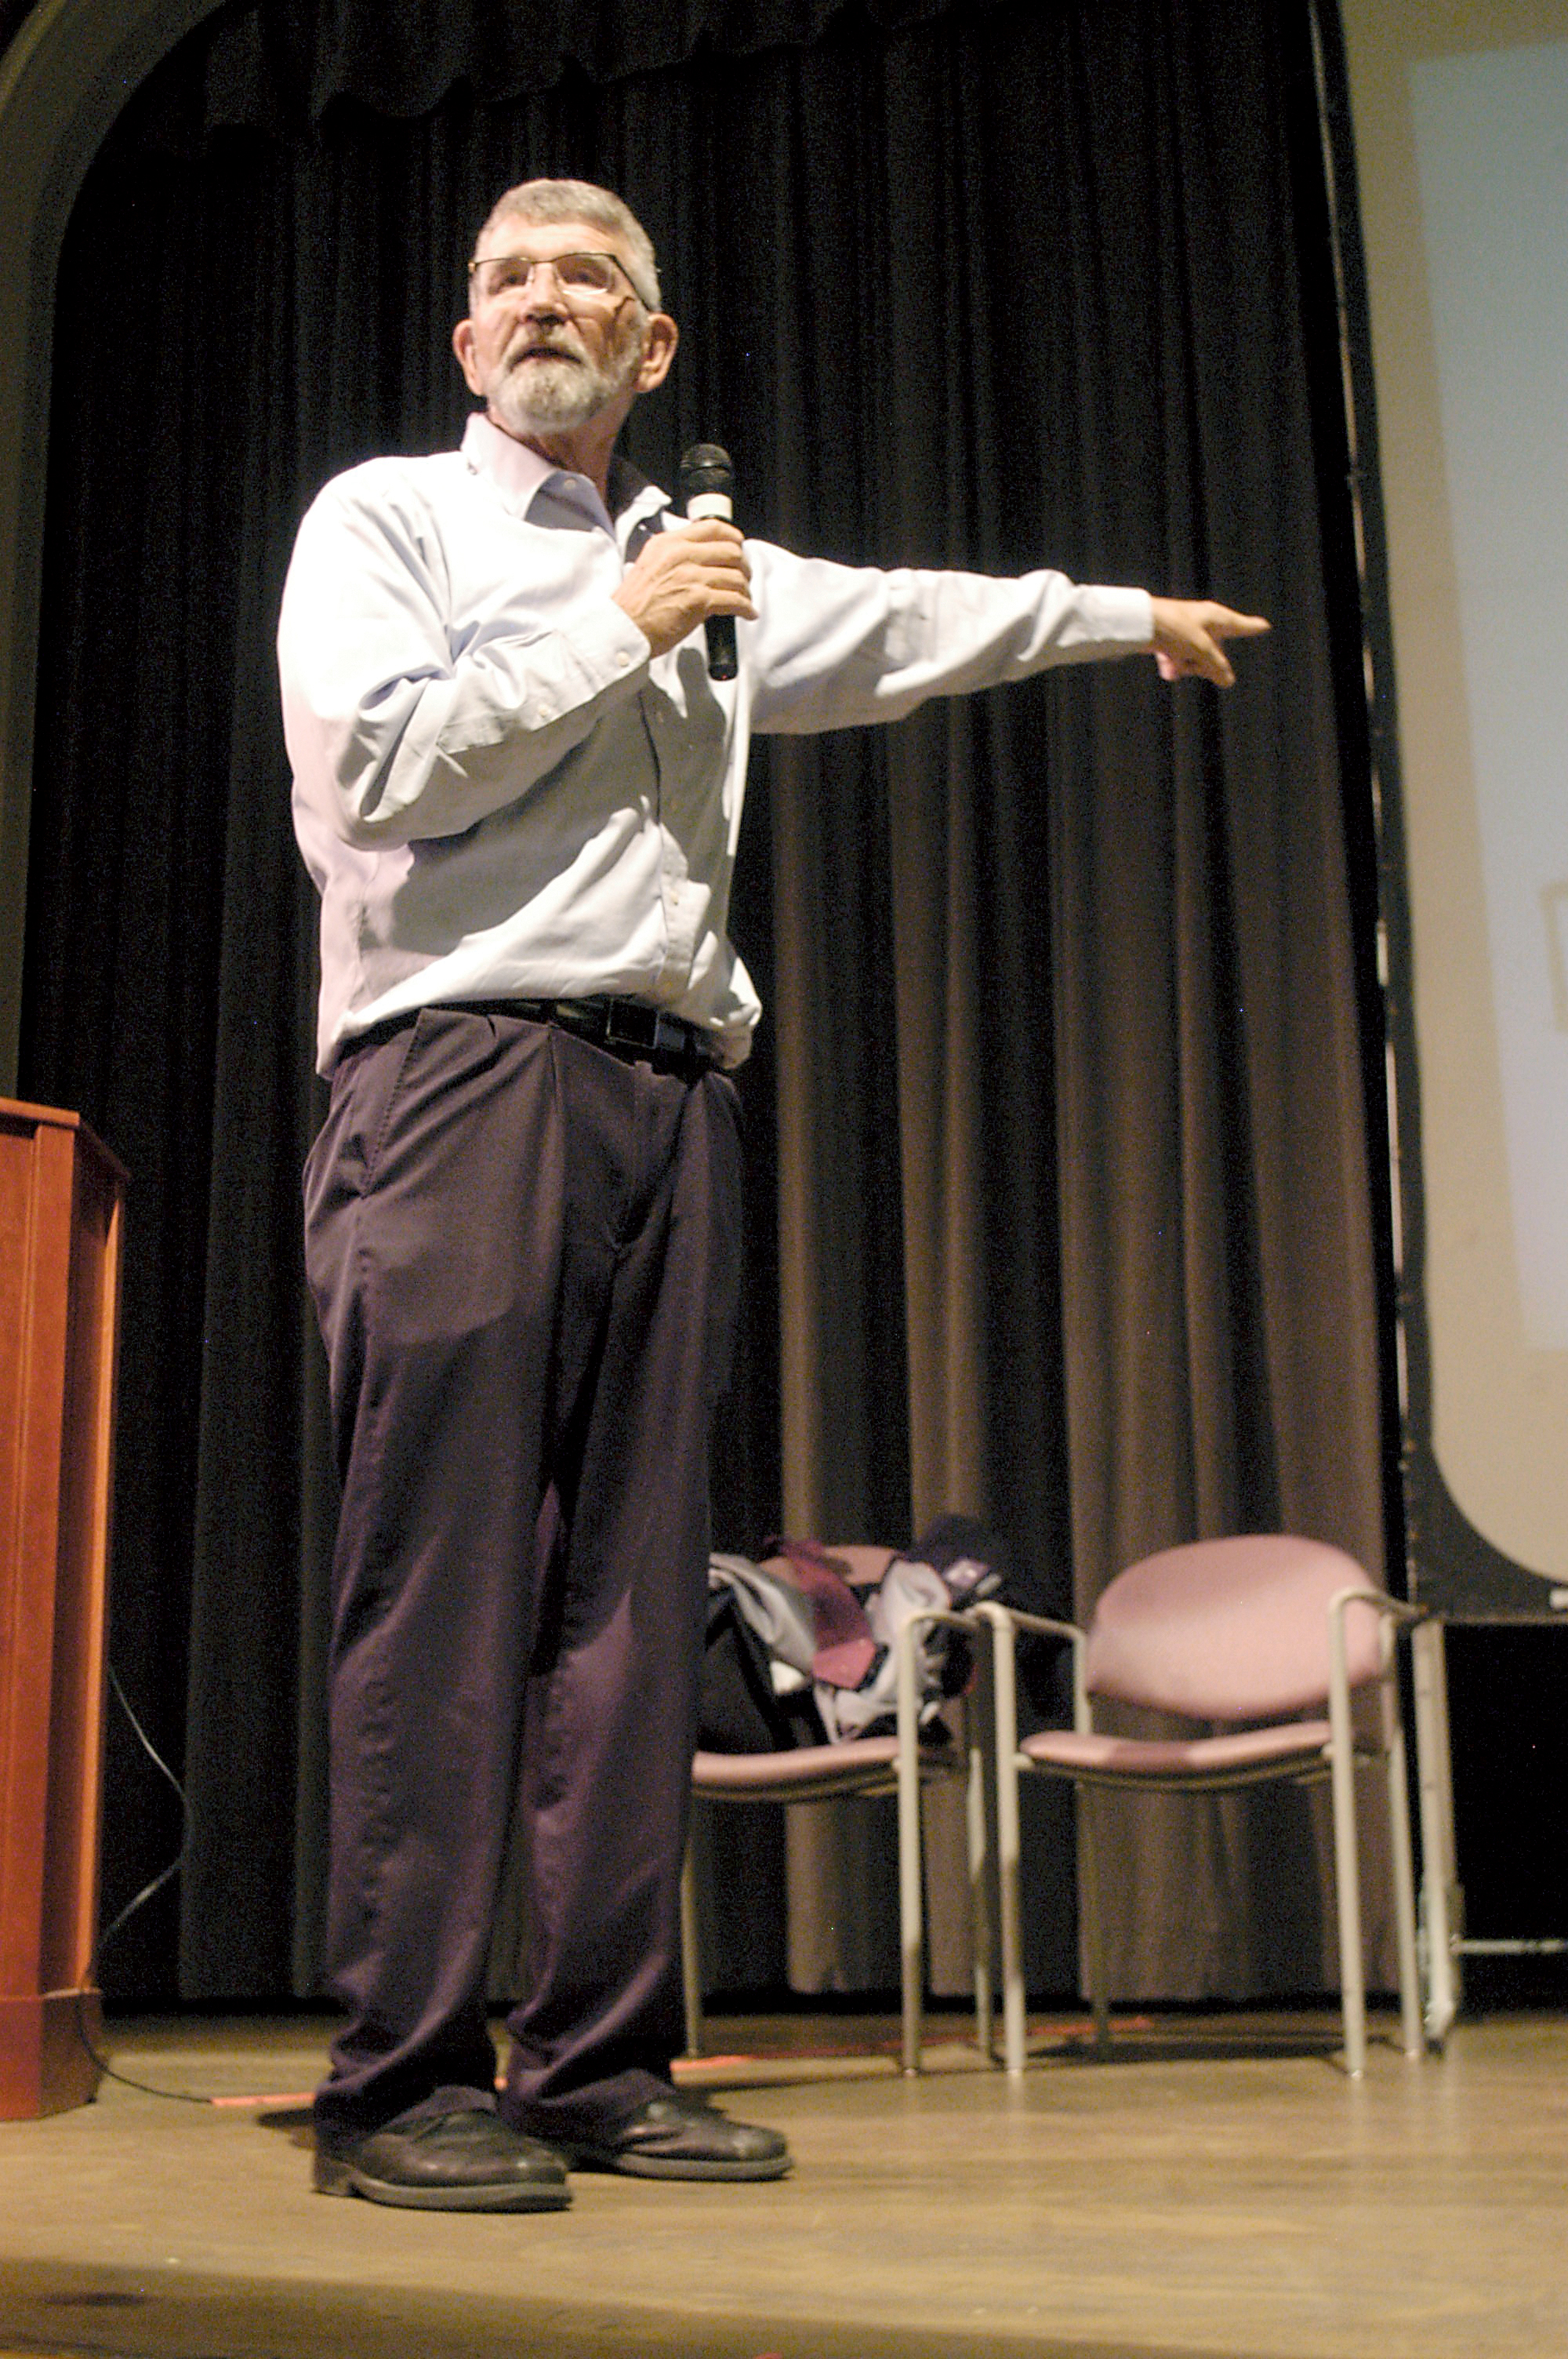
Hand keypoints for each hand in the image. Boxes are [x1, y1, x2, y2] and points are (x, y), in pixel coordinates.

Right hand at [613, 519, 755, 658]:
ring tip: (745, 599)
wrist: (624, 629)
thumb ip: (676, 557)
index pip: (711, 527)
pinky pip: (735, 600)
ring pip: (736, 577)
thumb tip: (705, 560)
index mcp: (668, 543)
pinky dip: (746, 608)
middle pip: (730, 550)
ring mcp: (690, 576)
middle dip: (743, 566)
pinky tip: (747, 613)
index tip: (738, 546)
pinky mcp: (698, 600)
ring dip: (745, 590)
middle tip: (743, 577)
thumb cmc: (636, 605)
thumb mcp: (651, 565)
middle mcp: (680, 555)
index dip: (732, 536)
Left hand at [1148, 597, 1269, 686]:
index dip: (1253, 627)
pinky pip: (1180, 659)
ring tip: (1174, 659)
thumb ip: (1217, 666)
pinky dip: (1174, 664)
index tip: (1265, 626)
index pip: (1242, 626)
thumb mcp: (1201, 650)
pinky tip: (1165, 665)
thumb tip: (1229, 682)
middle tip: (1193, 661)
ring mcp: (1188, 632)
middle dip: (1204, 664)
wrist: (1141, 623)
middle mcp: (1205, 623)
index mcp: (1218, 618)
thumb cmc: (1175, 628)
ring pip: (1197, 659)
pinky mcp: (1172, 640)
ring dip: (1186, 665)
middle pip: (1216, 653)